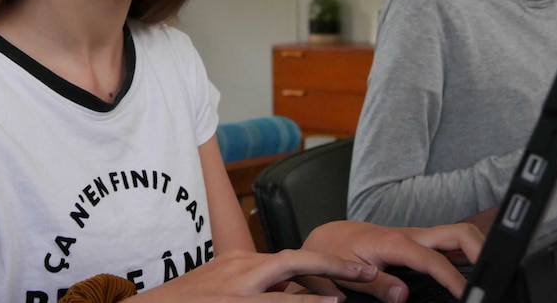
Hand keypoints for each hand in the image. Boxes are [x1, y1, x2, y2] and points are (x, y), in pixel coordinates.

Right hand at [129, 248, 378, 301]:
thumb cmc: (188, 301)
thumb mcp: (224, 286)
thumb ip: (257, 287)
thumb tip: (291, 293)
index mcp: (243, 263)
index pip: (291, 258)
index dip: (325, 263)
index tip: (354, 270)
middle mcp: (242, 269)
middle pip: (296, 258)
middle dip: (334, 263)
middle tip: (368, 271)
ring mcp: (234, 288)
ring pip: (286, 277)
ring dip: (321, 286)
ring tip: (351, 291)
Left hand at [300, 221, 483, 301]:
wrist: (328, 238)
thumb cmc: (336, 253)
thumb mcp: (348, 271)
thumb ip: (376, 284)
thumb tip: (402, 296)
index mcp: (394, 243)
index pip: (433, 259)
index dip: (453, 278)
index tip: (468, 295)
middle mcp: (410, 236)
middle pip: (457, 233)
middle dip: (480, 249)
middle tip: (494, 276)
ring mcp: (417, 238)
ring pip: (458, 235)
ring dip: (478, 250)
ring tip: (491, 275)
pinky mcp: (418, 243)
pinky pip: (449, 245)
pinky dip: (466, 255)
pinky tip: (474, 273)